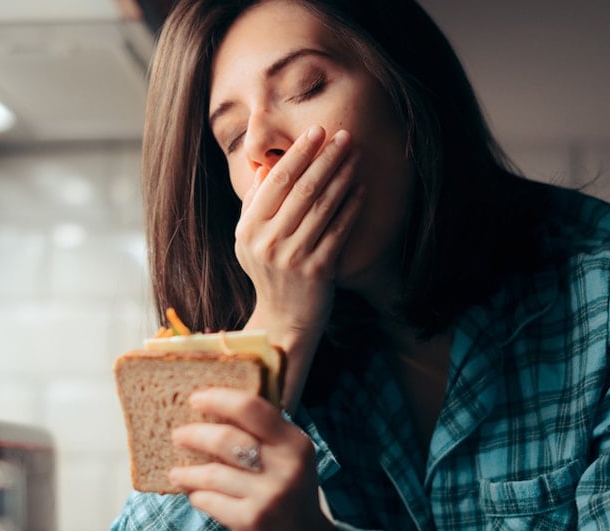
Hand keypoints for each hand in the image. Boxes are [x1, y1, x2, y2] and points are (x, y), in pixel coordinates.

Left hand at [168, 387, 337, 530]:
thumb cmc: (290, 500)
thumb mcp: (289, 463)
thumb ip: (263, 437)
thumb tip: (213, 410)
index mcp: (296, 444)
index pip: (252, 408)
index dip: (218, 399)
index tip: (196, 398)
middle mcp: (287, 467)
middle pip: (226, 438)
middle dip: (194, 435)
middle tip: (178, 435)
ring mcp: (269, 496)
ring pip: (212, 473)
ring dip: (188, 473)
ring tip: (177, 473)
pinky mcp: (251, 522)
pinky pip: (209, 500)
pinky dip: (198, 497)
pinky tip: (197, 496)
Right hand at [237, 126, 364, 410]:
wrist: (284, 319)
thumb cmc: (270, 272)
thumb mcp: (251, 240)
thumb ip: (256, 203)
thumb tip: (267, 166)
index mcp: (249, 229)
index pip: (276, 182)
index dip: (298, 154)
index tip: (316, 132)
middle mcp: (268, 242)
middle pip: (302, 189)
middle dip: (325, 158)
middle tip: (344, 136)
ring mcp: (293, 257)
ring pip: (322, 206)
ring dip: (341, 176)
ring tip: (355, 156)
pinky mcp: (317, 270)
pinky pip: (338, 230)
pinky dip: (350, 207)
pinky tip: (360, 188)